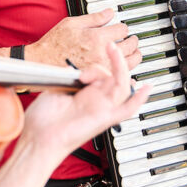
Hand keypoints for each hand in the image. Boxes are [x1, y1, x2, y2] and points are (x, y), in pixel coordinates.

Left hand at [20, 42, 150, 153]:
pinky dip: (138, 100)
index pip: (101, 74)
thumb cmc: (42, 119)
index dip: (98, 64)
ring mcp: (101, 109)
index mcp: (84, 94)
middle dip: (108, 61)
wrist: (39, 137)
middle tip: (103, 49)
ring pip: (121, 85)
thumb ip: (68, 78)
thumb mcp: (55, 89)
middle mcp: (95, 101)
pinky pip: (127, 110)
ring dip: (119, 65)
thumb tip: (73, 69)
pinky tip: (146, 88)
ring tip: (112, 49)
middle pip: (113, 76)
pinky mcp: (105, 119)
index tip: (85, 64)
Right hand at [26, 8, 139, 68]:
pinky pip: (119, 75)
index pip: (122, 30)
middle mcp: (102, 53)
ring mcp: (101, 68)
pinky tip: (125, 67)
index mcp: (97, 37)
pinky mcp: (99, 79)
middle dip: (133, 41)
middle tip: (133, 39)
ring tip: (134, 53)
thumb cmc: (55, 44)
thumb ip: (94, 18)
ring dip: (134, 56)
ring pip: (129, 62)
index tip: (122, 28)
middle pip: (130, 46)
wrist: (43, 64)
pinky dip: (125, 70)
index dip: (124, 27)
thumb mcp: (72, 23)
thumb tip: (109, 13)